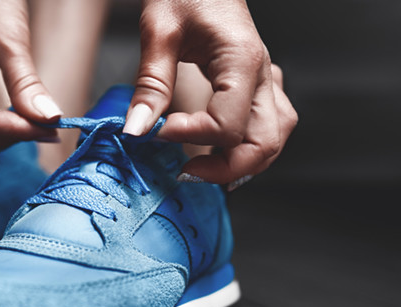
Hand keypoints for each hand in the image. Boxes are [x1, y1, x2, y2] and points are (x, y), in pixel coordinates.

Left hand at [124, 0, 297, 183]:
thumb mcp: (158, 31)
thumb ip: (151, 84)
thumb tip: (137, 130)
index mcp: (242, 61)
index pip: (227, 124)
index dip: (191, 136)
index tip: (158, 133)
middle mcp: (264, 75)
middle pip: (263, 143)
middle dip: (225, 168)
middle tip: (185, 171)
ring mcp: (267, 81)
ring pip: (273, 140)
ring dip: (242, 164)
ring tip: (203, 168)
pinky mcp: (260, 84)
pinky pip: (269, 127)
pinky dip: (249, 148)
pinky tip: (223, 152)